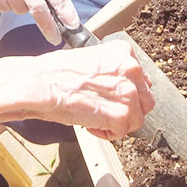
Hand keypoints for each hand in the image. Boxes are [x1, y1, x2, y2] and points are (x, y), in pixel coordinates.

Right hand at [38, 41, 154, 138]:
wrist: (41, 84)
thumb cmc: (56, 72)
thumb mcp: (90, 59)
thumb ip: (111, 71)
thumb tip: (120, 87)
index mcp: (123, 52)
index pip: (140, 79)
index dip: (125, 92)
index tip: (110, 97)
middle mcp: (131, 69)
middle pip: (144, 99)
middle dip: (127, 109)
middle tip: (104, 111)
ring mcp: (129, 92)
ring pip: (137, 118)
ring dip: (118, 123)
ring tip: (95, 118)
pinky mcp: (122, 114)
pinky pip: (122, 132)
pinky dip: (107, 134)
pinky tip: (90, 124)